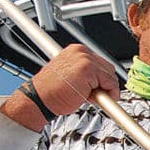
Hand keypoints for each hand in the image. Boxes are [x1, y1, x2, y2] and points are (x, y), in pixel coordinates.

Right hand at [2, 44, 120, 129]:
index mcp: (76, 51)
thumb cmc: (51, 91)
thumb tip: (103, 83)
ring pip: (111, 76)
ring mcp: (85, 59)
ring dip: (106, 89)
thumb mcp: (72, 76)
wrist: (39, 99)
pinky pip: (110, 83)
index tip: (100, 88)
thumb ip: (87, 74)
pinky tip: (94, 98)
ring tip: (89, 96)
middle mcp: (81, 52)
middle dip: (105, 83)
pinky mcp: (89, 70)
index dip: (102, 78)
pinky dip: (108, 94)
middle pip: (108, 68)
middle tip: (93, 94)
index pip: (101, 63)